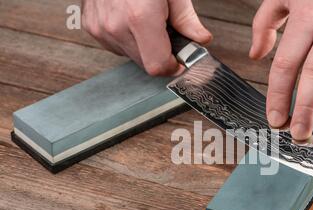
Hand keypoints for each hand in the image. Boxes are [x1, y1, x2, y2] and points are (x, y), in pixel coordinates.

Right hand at [82, 0, 211, 75]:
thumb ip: (186, 19)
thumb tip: (201, 40)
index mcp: (140, 18)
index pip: (157, 66)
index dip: (172, 67)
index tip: (179, 62)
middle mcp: (116, 26)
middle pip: (145, 64)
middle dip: (160, 55)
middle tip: (165, 33)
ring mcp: (101, 28)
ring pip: (130, 56)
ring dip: (143, 47)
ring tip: (145, 20)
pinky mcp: (91, 27)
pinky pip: (115, 45)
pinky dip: (127, 38)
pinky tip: (130, 18)